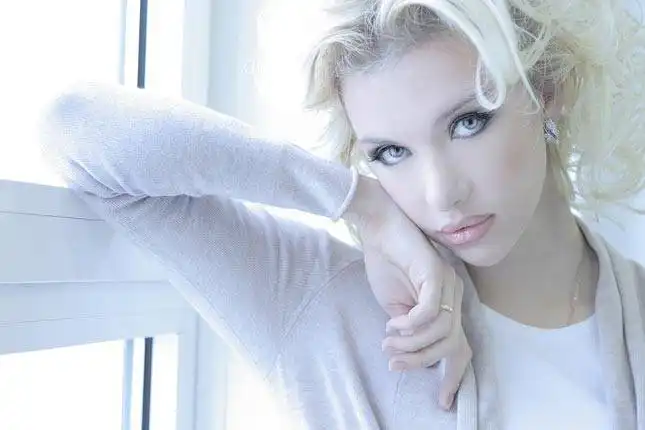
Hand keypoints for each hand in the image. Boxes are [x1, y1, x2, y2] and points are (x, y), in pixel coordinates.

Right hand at [343, 174, 471, 410]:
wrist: (378, 224)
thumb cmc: (386, 260)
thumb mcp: (395, 304)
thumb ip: (409, 328)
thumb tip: (413, 352)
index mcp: (446, 303)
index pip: (459, 346)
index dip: (454, 375)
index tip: (442, 400)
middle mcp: (453, 294)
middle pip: (453, 345)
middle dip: (425, 363)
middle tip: (395, 364)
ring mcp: (448, 284)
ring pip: (441, 333)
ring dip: (411, 345)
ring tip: (388, 341)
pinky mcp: (436, 273)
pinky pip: (430, 313)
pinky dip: (411, 325)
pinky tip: (393, 324)